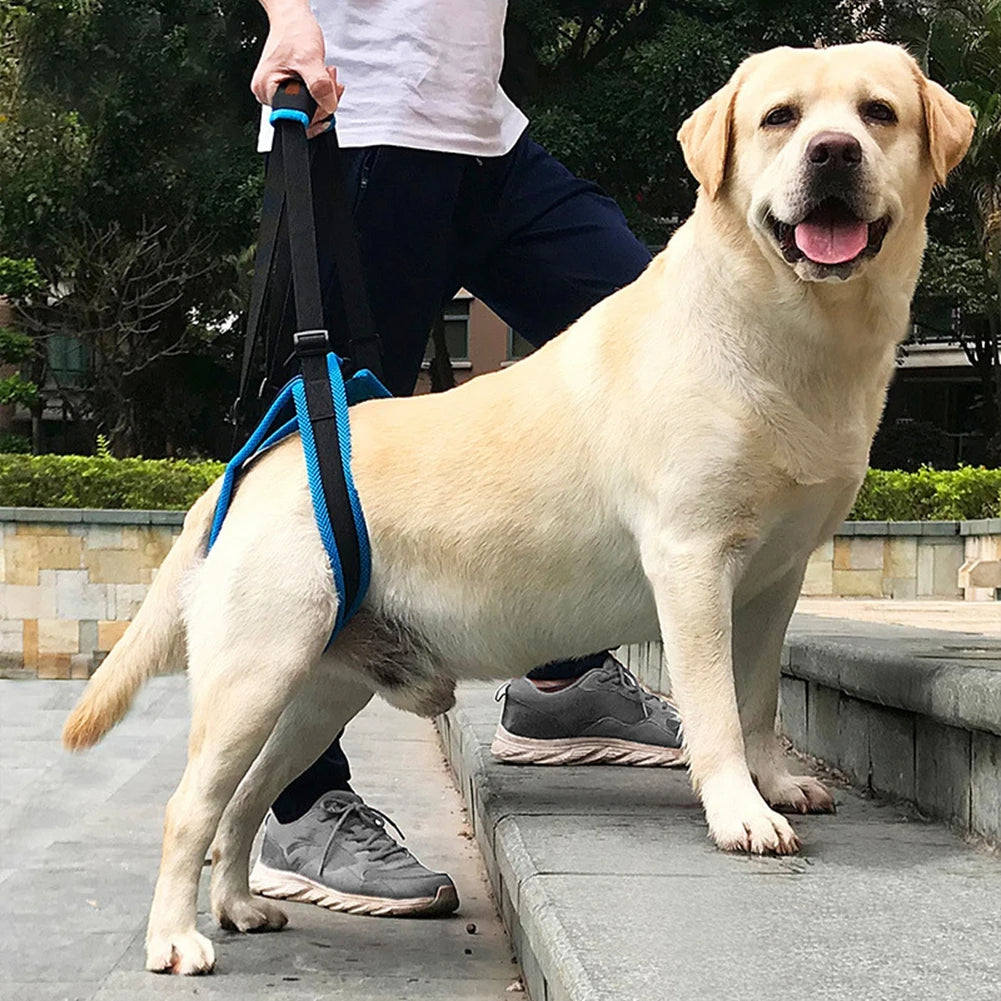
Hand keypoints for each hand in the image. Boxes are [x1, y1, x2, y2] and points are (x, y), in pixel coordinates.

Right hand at [251, 3, 343, 132]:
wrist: (293, 20)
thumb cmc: (294, 33)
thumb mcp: (310, 59)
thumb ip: (320, 86)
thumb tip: (329, 106)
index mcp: (267, 89)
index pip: (295, 118)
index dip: (316, 112)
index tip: (328, 101)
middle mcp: (268, 93)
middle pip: (303, 115)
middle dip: (323, 101)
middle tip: (331, 82)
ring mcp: (276, 92)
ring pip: (308, 109)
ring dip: (324, 96)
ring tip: (327, 75)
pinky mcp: (287, 89)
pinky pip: (307, 101)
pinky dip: (320, 92)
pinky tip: (322, 79)